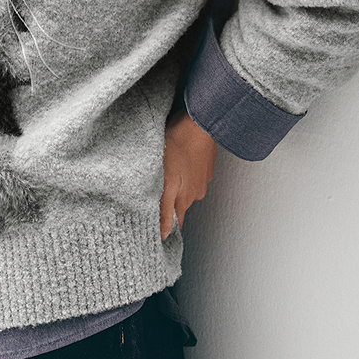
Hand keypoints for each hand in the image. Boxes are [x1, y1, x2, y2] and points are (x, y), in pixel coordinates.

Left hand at [160, 106, 217, 239]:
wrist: (199, 122)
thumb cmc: (178, 146)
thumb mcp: (165, 180)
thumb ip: (164, 209)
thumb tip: (164, 235)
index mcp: (183, 199)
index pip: (175, 224)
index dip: (166, 229)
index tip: (158, 235)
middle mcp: (195, 193)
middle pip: (178, 205)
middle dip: (168, 204)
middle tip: (153, 193)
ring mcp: (202, 178)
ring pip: (185, 188)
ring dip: (176, 184)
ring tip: (165, 172)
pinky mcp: (205, 164)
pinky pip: (192, 174)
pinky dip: (184, 170)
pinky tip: (177, 159)